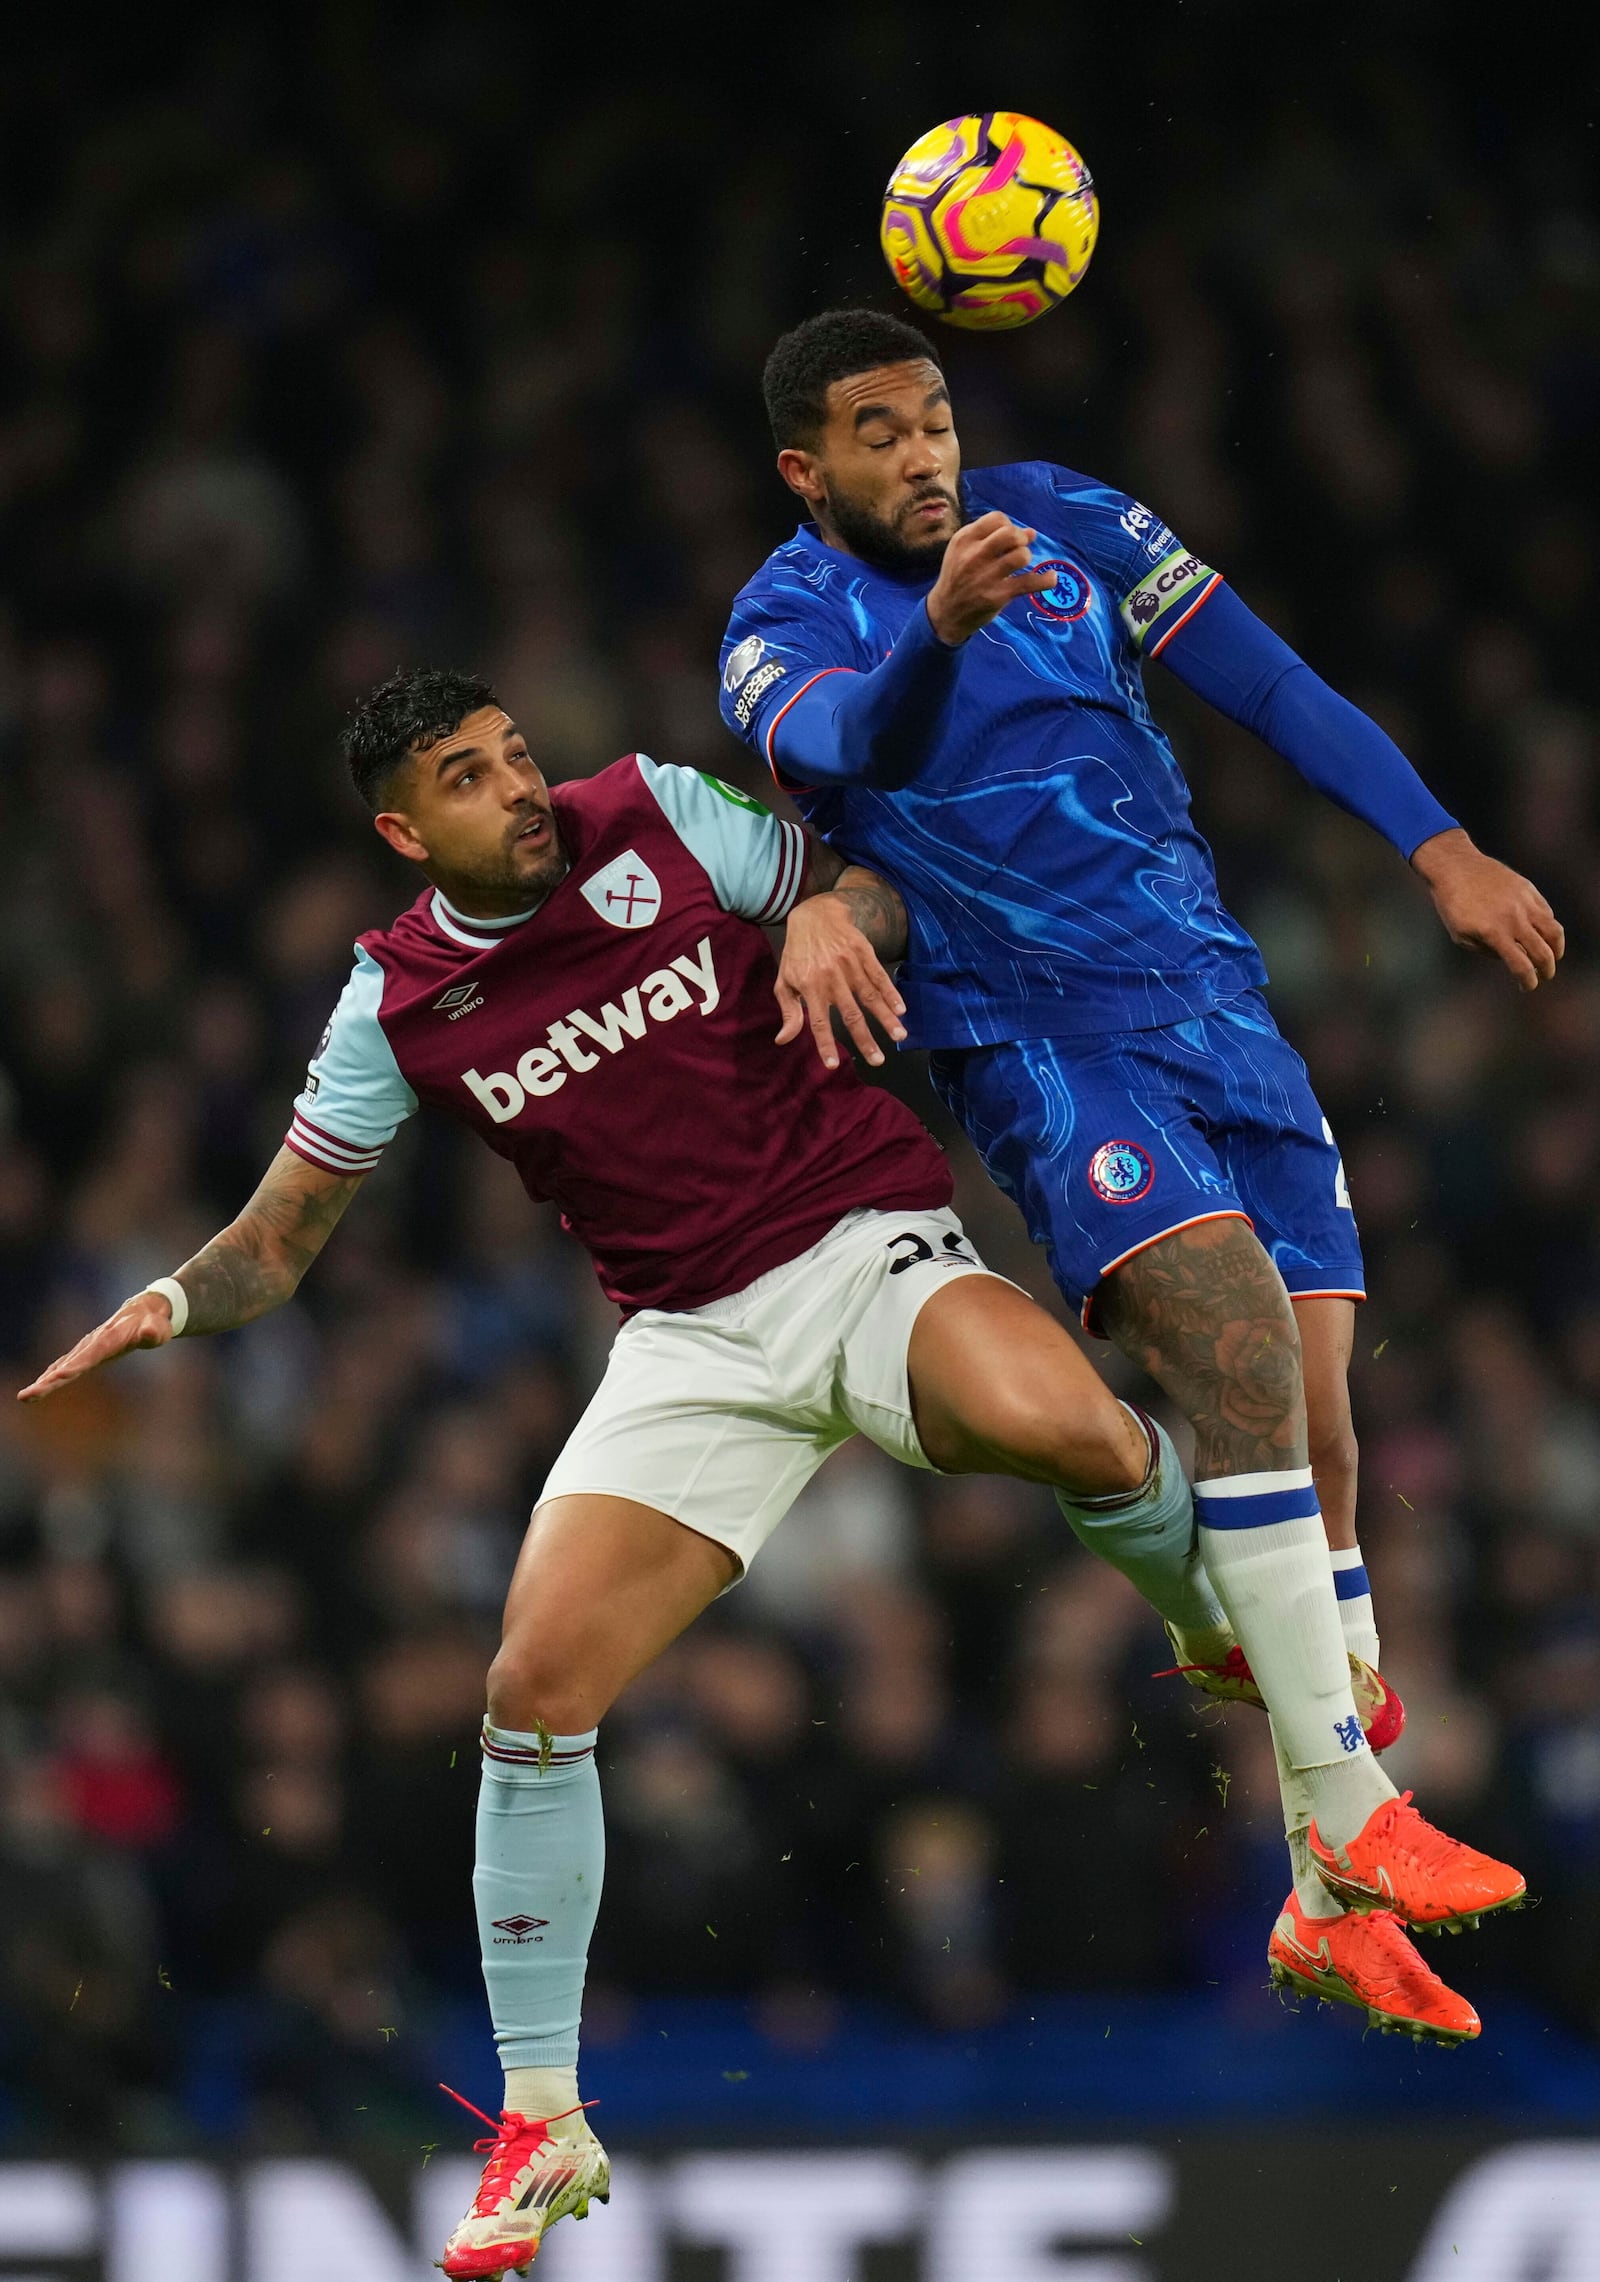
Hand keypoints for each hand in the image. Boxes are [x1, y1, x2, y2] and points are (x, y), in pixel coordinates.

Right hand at [17, 1290, 177, 1403]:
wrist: (146, 1309)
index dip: (75, 1366)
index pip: (90, 1355)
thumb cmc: (155, 1323)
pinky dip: (52, 1374)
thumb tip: (150, 1333)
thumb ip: (154, 1331)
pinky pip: (66, 1363)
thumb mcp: (160, 1327)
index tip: (59, 1376)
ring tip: (26, 1396)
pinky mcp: (87, 1351)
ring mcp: (88, 1347)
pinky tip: (40, 1385)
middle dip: (49, 1380)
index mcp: (110, 1339)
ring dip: (45, 1380)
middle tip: (29, 1394)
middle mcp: (94, 1343)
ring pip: (63, 1364)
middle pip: (69, 1363)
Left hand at [775, 893, 907, 1069]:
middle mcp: (831, 977)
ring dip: (886, 1019)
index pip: (818, 1022)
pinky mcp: (864, 953)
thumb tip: (783, 1040)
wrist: (815, 915)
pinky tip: (901, 1009)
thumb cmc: (798, 953)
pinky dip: (891, 993)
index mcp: (809, 987)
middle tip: (877, 1060)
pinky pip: (879, 976)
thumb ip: (789, 1012)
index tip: (833, 1065)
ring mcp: (849, 965)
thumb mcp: (785, 981)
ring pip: (870, 997)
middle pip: (851, 1014)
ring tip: (899, 1037)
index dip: (825, 1044)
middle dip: (865, 1039)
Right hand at [925, 511, 1057, 645]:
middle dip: (1020, 538)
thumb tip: (1032, 532)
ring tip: (1022, 564)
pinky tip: (1051, 578)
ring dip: (1026, 556)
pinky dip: (1045, 580)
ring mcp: (986, 577)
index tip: (1007, 538)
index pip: (997, 518)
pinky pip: (1029, 583)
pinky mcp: (997, 596)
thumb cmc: (958, 577)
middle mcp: (974, 556)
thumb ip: (993, 538)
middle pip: (1010, 533)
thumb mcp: (965, 552)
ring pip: (1021, 555)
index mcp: (964, 539)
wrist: (945, 613)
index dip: (1008, 525)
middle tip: (1018, 548)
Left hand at [1411, 827, 1564, 991]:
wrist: (1455, 867)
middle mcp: (1513, 918)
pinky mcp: (1528, 889)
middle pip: (1542, 952)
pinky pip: (1546, 913)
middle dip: (1546, 970)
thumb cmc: (1453, 905)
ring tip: (1553, 956)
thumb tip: (1512, 958)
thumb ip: (1487, 951)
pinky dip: (1548, 927)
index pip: (1521, 966)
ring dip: (1556, 949)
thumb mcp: (1461, 936)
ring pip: (1553, 931)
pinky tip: (1542, 933)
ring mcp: (1524, 902)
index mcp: (1494, 933)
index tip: (1528, 986)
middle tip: (1544, 975)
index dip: (1528, 981)